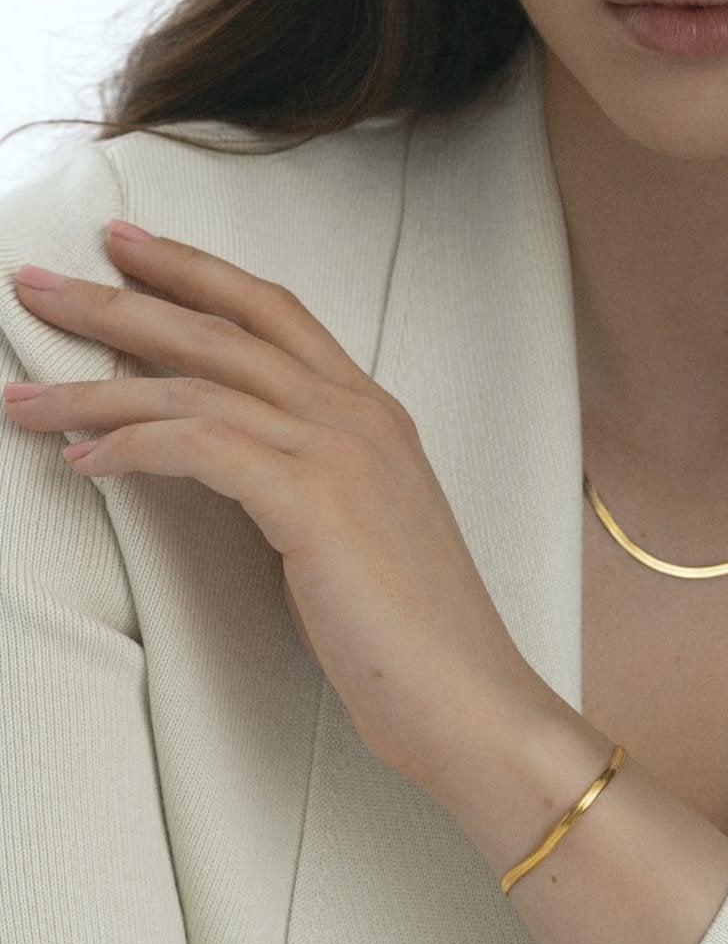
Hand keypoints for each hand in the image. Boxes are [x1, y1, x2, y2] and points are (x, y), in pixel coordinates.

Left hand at [4, 222, 537, 785]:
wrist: (466, 695)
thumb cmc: (411, 631)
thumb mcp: (358, 528)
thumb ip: (302, 475)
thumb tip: (217, 453)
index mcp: (372, 413)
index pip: (271, 312)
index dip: (195, 271)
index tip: (129, 248)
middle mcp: (357, 415)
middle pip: (220, 328)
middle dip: (120, 298)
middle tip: (42, 283)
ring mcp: (340, 451)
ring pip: (195, 385)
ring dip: (93, 388)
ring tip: (25, 395)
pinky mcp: (315, 500)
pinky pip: (198, 446)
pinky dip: (131, 445)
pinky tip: (83, 459)